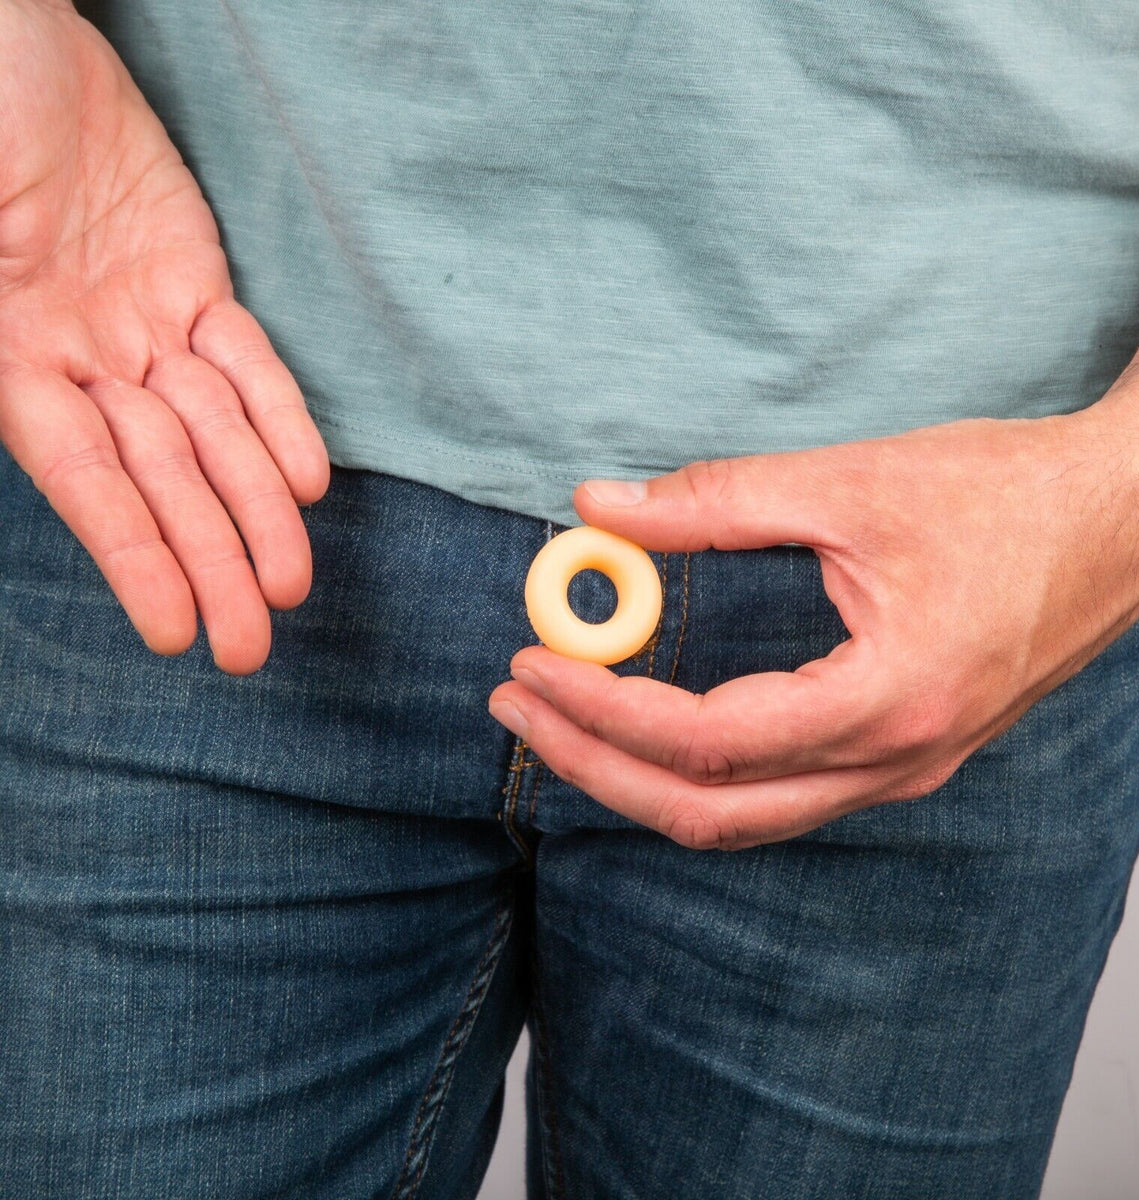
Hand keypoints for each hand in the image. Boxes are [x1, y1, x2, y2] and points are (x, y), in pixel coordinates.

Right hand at [0, 1, 329, 673]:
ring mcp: (140, 323)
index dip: (132, 558)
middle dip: (210, 562)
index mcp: (8, 359)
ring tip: (294, 583)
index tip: (176, 633)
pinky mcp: (192, 282)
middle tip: (253, 646)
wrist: (14, 33)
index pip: (84, 483)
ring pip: (213, 434)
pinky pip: (245, 360)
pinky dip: (278, 415)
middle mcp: (78, 358)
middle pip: (161, 478)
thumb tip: (26, 401)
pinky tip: (309, 482)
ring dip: (257, 509)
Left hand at [489, 404, 1138, 848]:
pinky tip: (653, 726)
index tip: (532, 663)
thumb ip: (719, 501)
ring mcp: (903, 771)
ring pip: (743, 817)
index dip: (604, 708)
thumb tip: (601, 507)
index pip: (710, 742)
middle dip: (597, 766)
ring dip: (642, 776)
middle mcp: (897, 761)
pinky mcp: (904, 754)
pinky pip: (781, 795)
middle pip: (711, 810)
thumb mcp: (854, 485)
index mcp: (890, 701)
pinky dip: (700, 772)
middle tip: (518, 705)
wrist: (1122, 517)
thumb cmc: (1012, 496)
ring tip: (565, 715)